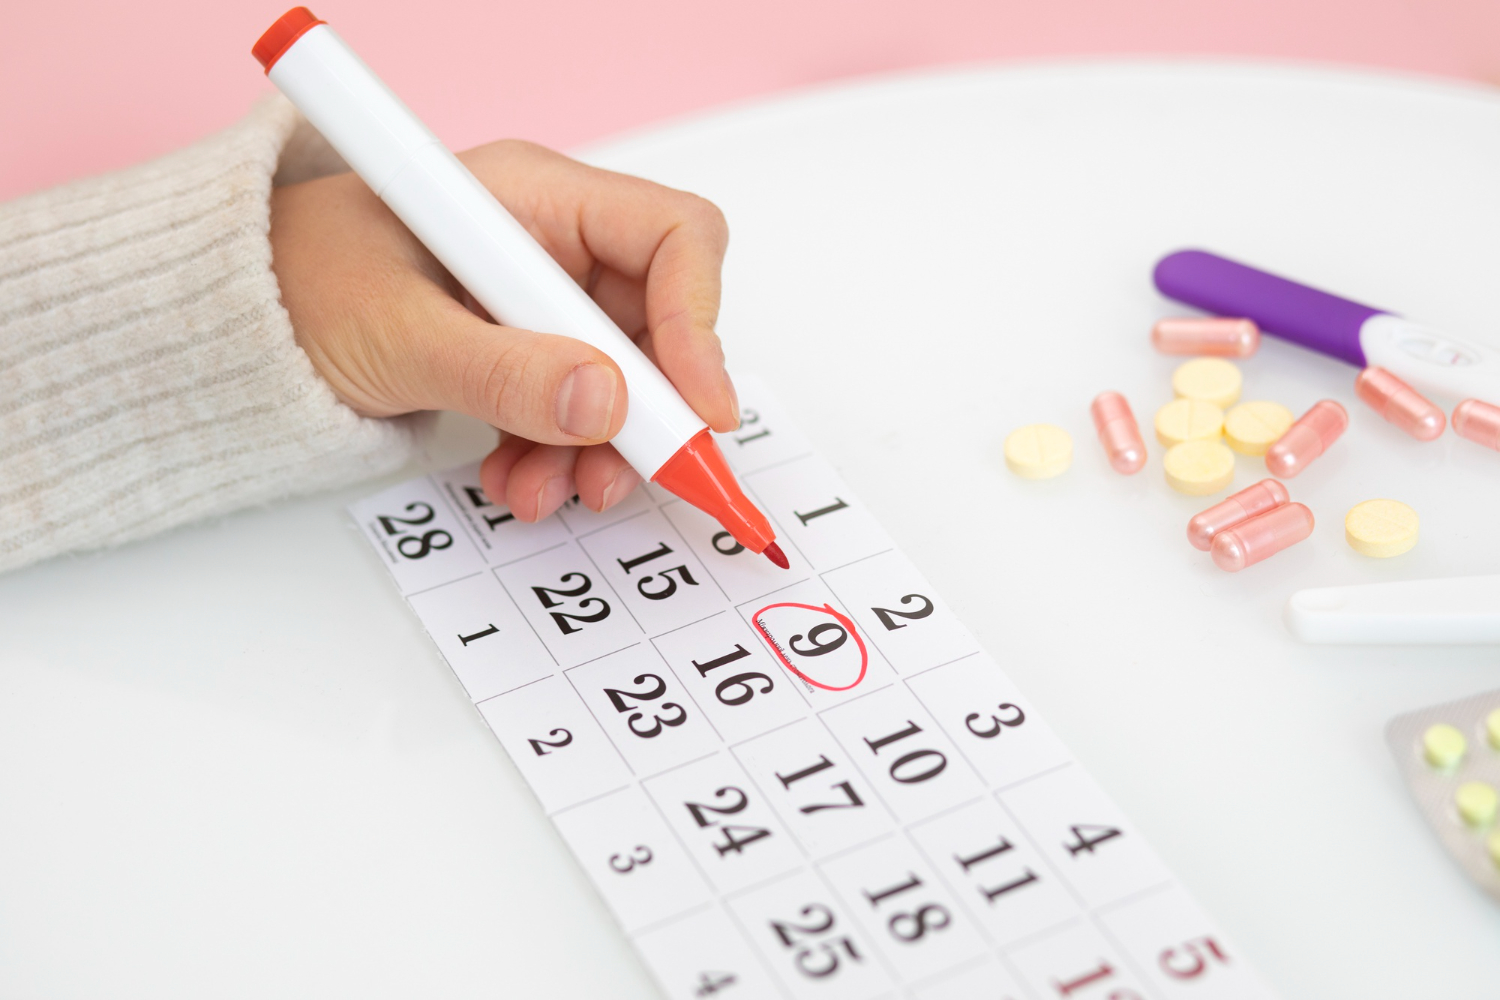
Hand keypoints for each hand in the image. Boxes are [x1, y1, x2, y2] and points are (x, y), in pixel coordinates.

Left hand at [269, 139, 737, 520]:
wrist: (233, 327)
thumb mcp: (398, 335)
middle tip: (628, 476)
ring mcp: (537, 300)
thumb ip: (502, 373)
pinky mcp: (520, 351)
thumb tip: (606, 404)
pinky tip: (518, 483)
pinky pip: (573, 408)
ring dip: (597, 449)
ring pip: (620, 379)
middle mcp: (550, 242)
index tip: (701, 410)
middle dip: (645, 410)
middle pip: (655, 322)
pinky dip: (558, 456)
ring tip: (547, 494)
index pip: (670, 238)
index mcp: (533, 197)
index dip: (699, 322)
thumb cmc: (293, 287)